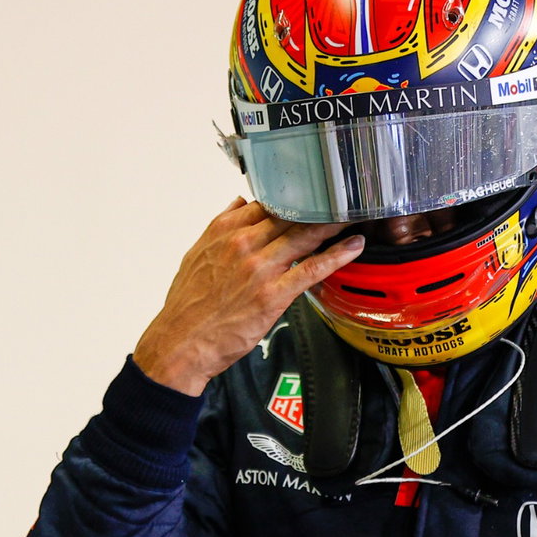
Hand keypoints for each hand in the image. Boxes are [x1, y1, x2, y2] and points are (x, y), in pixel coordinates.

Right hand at [134, 198, 364, 395]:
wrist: (180, 343)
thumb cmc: (188, 305)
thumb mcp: (196, 254)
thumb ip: (220, 226)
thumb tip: (239, 204)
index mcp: (224, 231)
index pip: (266, 203)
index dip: (293, 197)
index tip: (312, 193)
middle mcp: (243, 244)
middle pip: (290, 215)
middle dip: (319, 205)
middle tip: (344, 197)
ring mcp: (260, 268)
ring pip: (304, 236)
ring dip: (334, 223)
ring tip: (356, 214)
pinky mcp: (273, 294)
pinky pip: (312, 268)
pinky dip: (336, 255)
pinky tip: (354, 246)